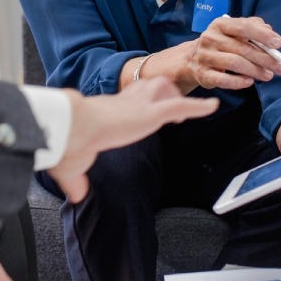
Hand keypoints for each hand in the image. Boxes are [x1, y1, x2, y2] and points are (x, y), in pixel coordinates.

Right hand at [47, 77, 218, 202]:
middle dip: (165, 94)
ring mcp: (140, 105)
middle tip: (175, 113)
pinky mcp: (150, 113)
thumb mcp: (73, 165)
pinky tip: (213, 107)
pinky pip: (181, 105)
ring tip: (194, 109)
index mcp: (108, 109)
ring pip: (166, 88)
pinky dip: (198, 106)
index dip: (141, 103)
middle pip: (151, 85)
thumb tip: (77, 195)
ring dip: (180, 97)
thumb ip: (77, 180)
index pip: (130, 99)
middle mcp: (126, 101)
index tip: (147, 111)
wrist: (70, 129)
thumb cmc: (68, 142)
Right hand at [184, 15, 280, 91]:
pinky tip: (249, 82)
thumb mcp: (233, 31)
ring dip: (255, 71)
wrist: (192, 59)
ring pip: (235, 63)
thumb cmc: (221, 44)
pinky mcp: (203, 74)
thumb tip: (269, 31)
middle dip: (265, 59)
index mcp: (220, 25)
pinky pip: (223, 80)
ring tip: (268, 76)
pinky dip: (239, 82)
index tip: (278, 43)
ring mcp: (205, 56)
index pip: (243, 26)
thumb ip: (252, 27)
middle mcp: (210, 38)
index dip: (262, 35)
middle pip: (242, 48)